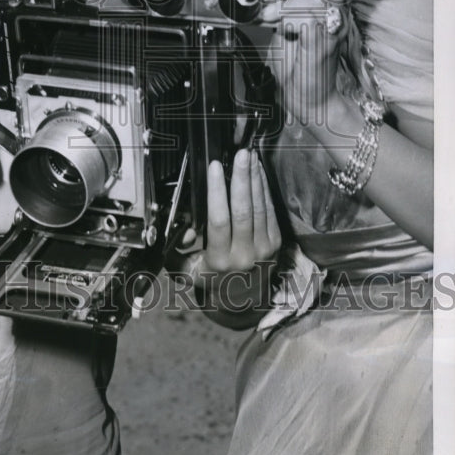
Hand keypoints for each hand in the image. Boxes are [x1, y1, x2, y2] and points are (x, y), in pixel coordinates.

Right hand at [169, 149, 280, 285]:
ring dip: (255, 179)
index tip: (214, 168)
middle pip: (244, 210)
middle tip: (240, 154)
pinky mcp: (276, 243)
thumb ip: (179, 251)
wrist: (243, 300)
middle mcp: (244, 254)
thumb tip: (185, 229)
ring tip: (249, 157)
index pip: (219, 220)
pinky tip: (258, 172)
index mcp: (219, 260)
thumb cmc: (212, 279)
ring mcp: (263, 248)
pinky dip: (264, 189)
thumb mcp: (188, 271)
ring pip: (259, 207)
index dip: (217, 192)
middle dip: (242, 178)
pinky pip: (269, 211)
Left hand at [260, 0, 361, 123]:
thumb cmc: (300, 61)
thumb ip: (284, 1)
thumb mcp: (290, 24)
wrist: (311, 99)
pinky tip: (276, 24)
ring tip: (269, 9)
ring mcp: (333, 31)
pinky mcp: (322, 48)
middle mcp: (339, 16)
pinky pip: (313, 24)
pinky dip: (291, 19)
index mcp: (333, 6)